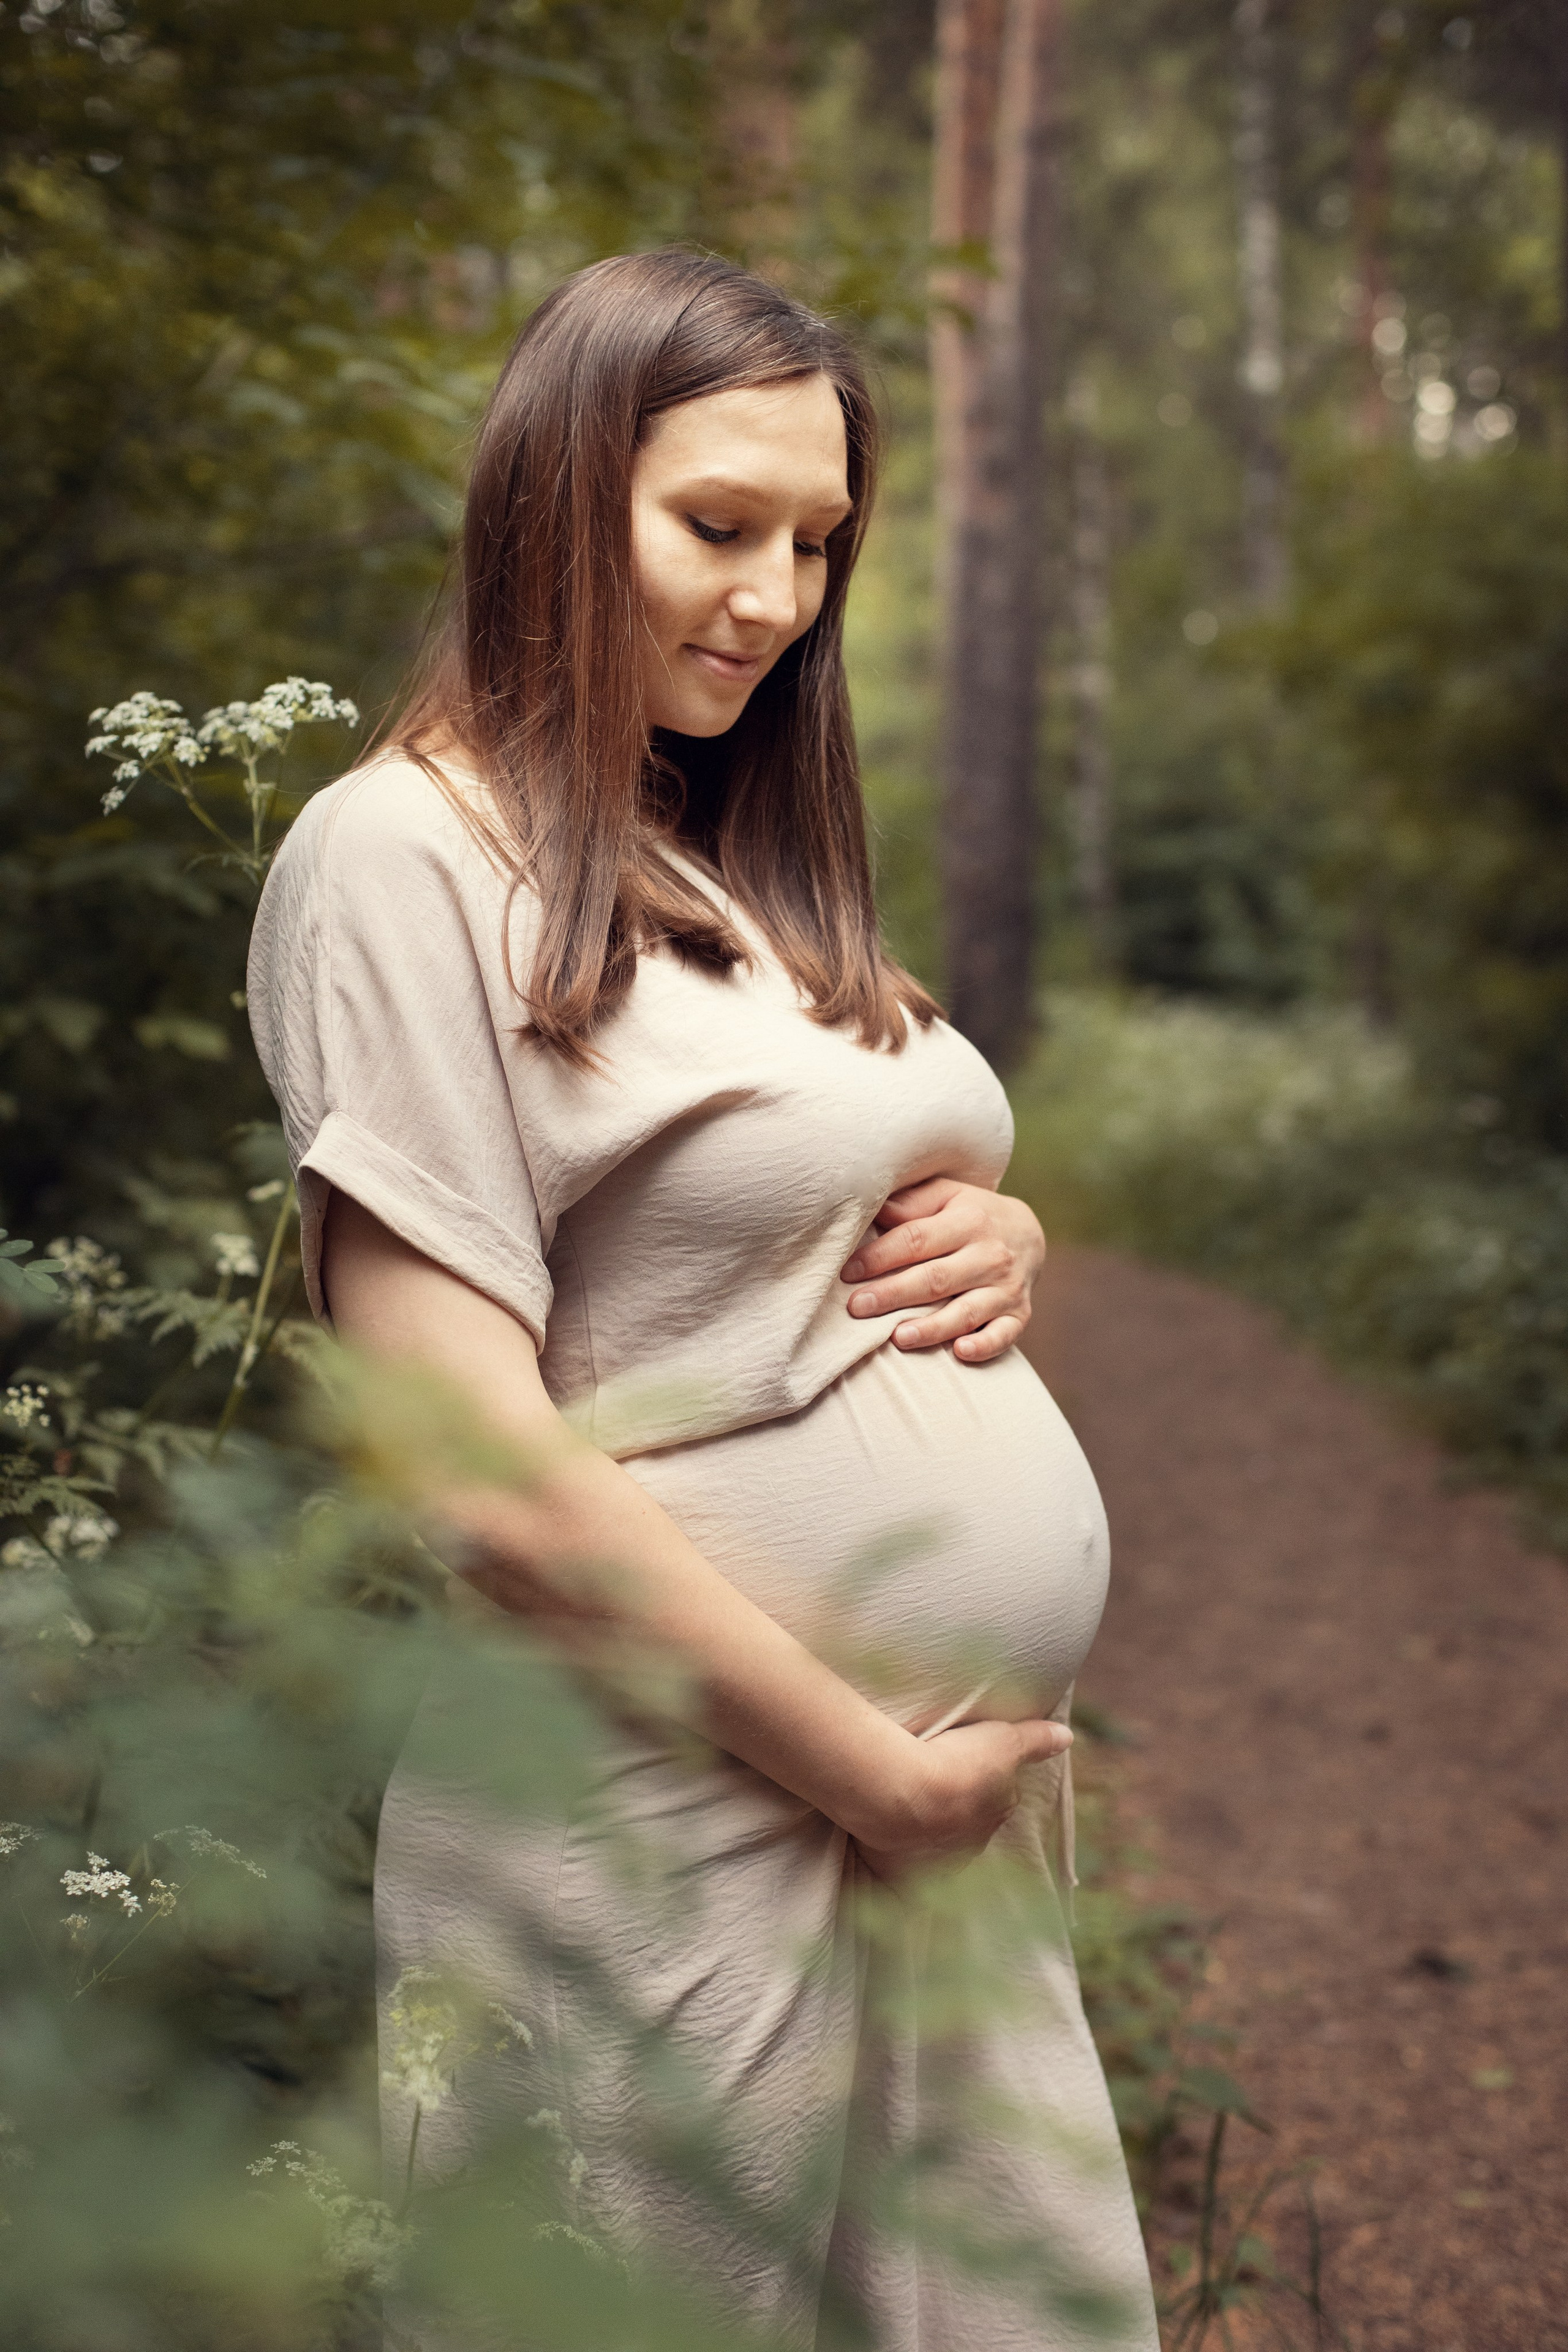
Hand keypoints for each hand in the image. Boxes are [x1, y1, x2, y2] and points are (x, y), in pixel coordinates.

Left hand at [840, 1177, 1045, 1362]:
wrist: (1028, 1233)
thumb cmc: (971, 1214)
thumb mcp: (945, 1194)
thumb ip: (910, 1203)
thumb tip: (871, 1210)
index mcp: (968, 1220)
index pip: (917, 1239)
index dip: (880, 1256)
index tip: (848, 1272)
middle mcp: (990, 1255)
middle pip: (936, 1278)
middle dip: (893, 1294)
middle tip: (857, 1308)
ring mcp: (1007, 1287)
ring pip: (967, 1312)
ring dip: (932, 1328)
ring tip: (897, 1338)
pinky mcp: (1019, 1314)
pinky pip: (1004, 1334)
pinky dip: (984, 1345)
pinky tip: (959, 1352)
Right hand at [852, 1715, 1071, 1882]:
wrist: (906, 1794)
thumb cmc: (958, 1762)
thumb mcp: (1004, 1740)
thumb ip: (1034, 1739)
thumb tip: (1066, 1737)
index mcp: (999, 1809)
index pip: (999, 1793)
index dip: (985, 1775)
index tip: (966, 1759)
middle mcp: (976, 1839)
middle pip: (971, 1818)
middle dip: (959, 1803)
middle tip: (937, 1778)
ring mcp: (940, 1856)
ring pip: (940, 1837)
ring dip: (931, 1823)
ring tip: (911, 1798)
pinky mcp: (908, 1868)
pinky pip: (910, 1853)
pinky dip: (904, 1840)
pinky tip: (892, 1823)